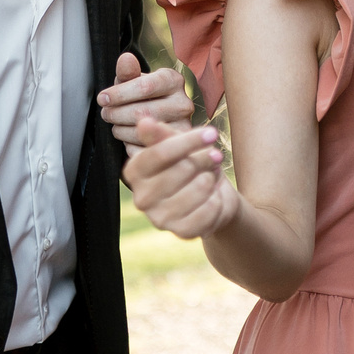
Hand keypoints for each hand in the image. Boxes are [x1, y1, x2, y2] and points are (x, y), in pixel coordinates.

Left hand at [97, 52, 194, 153]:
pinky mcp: (176, 147)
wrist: (161, 118)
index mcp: (173, 80)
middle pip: (141, 112)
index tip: (102, 98)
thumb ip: (128, 72)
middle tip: (106, 113)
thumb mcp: (134, 81)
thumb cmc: (145, 96)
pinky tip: (129, 137)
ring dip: (120, 130)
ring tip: (117, 124)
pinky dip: (129, 145)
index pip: (144, 86)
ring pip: (141, 132)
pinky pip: (144, 149)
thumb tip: (125, 59)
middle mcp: (183, 103)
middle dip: (116, 114)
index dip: (119, 94)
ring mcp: (183, 127)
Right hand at [123, 115, 236, 239]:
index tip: (212, 133)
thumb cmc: (190, 164)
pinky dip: (218, 199)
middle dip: (204, 159)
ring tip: (210, 177)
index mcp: (134, 172)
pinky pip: (210, 209)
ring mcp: (160, 218)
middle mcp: (142, 198)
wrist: (211, 196)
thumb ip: (160, 134)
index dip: (188, 141)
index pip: (160, 152)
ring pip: (199, 188)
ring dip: (212, 178)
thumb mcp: (176, 143)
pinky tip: (214, 197)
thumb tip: (144, 121)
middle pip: (182, 169)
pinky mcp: (181, 232)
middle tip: (213, 157)